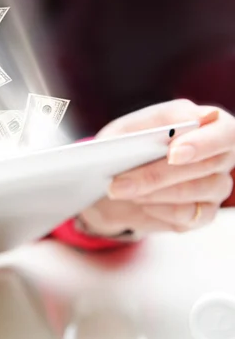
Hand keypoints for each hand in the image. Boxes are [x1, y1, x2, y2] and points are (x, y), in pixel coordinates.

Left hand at [79, 99, 234, 237]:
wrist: (114, 181)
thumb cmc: (127, 147)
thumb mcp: (127, 129)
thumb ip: (150, 124)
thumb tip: (169, 130)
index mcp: (210, 124)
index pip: (224, 132)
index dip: (202, 143)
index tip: (173, 153)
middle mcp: (221, 155)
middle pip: (205, 165)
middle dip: (156, 175)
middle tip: (118, 182)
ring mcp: (217, 186)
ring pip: (193, 191)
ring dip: (151, 191)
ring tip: (120, 189)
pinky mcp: (203, 213)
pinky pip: (186, 215)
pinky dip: (157, 209)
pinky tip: (139, 202)